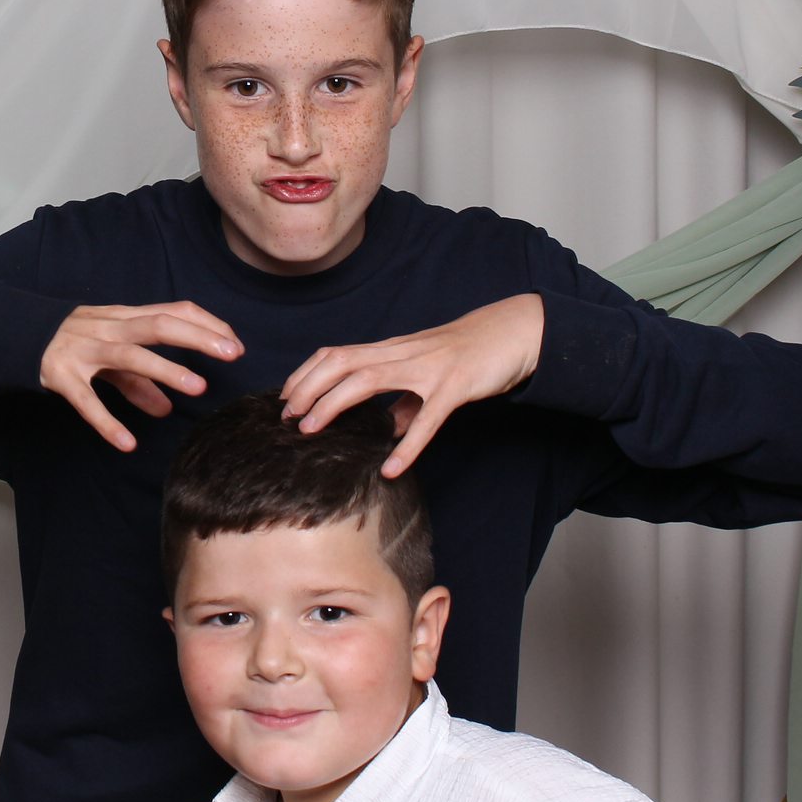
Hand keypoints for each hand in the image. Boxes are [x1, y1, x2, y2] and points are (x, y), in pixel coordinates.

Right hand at [40, 302, 243, 451]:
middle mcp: (107, 328)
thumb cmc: (76, 343)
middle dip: (197, 337)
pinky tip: (127, 443)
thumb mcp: (110, 355)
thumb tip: (167, 409)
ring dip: (165, 370)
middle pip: (158, 325)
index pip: (173, 311)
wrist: (17, 334)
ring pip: (129, 356)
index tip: (235, 344)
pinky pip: (87, 400)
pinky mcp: (61, 376)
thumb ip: (139, 382)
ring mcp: (83, 350)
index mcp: (124, 318)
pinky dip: (107, 421)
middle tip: (232, 354)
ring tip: (197, 387)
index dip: (206, 324)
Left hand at [278, 293, 544, 475]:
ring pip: (368, 378)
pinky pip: (427, 419)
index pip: (336, 354)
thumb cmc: (470, 352)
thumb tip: (389, 430)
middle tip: (286, 417)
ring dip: (334, 404)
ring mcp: (427, 368)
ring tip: (311, 432)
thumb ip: (406, 400)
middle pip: (341, 362)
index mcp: (393, 351)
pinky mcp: (455, 386)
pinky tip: (391, 470)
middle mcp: (402, 354)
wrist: (516, 332)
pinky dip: (407, 446)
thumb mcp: (428, 373)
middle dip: (307, 388)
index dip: (306, 374)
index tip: (285, 399)